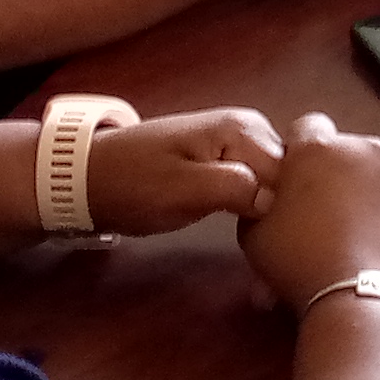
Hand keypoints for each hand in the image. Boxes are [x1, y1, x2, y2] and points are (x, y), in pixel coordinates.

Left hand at [84, 108, 283, 235]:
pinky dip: (257, 207)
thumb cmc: (133, 185)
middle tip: (269, 250)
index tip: (277, 242)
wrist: (87, 178)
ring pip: (275, 181)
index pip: (293, 172)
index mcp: (243, 129)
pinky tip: (252, 231)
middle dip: (284, 210)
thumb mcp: (183, 191)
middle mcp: (248, 128)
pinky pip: (257, 183)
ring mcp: (236, 143)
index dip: (289, 208)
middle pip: (289, 175)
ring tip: (263, 246)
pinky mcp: (224, 160)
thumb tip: (276, 200)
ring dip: (272, 212)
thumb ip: (235, 188)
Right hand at [240, 110, 379, 305]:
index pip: (307, 127)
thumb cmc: (302, 266)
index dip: (301, 153)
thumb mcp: (255, 233)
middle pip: (347, 150)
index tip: (298, 180)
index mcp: (317, 147)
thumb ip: (262, 199)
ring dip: (369, 192)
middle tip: (326, 214)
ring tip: (358, 234)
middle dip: (337, 173)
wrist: (362, 299)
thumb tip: (272, 196)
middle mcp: (363, 148)